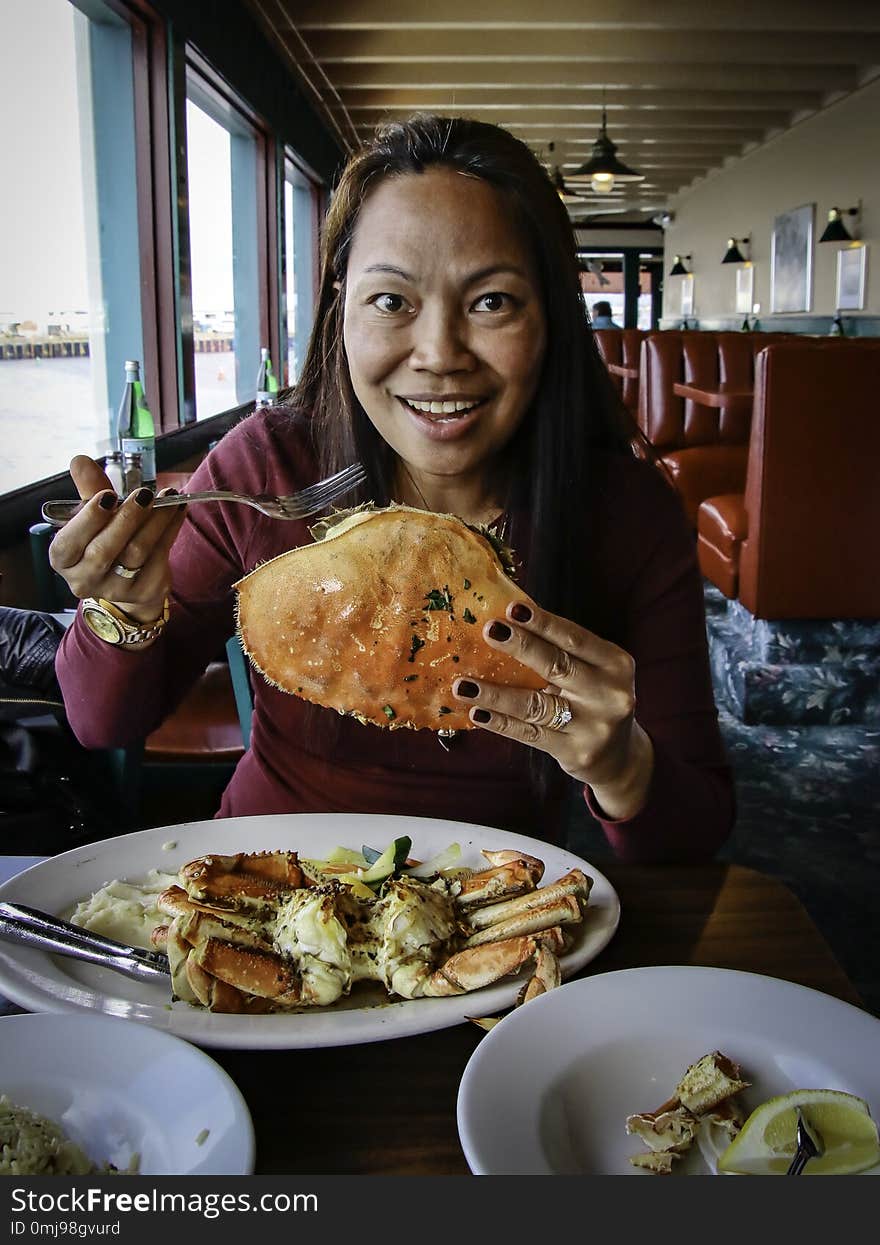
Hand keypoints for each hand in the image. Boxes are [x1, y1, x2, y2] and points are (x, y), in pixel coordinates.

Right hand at [47, 455, 185, 622]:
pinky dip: (171, 529)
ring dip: (156, 520)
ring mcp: (116, 590)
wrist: (129, 577)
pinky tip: (177, 511)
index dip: (89, 519)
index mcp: (63, 559)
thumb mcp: (94, 515)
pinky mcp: (145, 591)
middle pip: (104, 550)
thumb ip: (89, 490)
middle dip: (127, 518)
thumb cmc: (105, 538)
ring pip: (136, 552)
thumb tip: (80, 461)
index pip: (68, 543)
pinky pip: (160, 557)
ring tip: (168, 497)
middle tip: (144, 494)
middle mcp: (84, 579)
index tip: (109, 495)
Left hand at [451, 600, 653, 819]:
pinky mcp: (574, 753)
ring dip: (495, 694)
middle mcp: (610, 695)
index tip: (513, 609)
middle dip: (521, 646)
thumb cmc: (595, 699)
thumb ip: (562, 651)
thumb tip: (508, 620)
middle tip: (489, 631)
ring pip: (535, 705)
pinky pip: (529, 734)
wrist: (618, 756)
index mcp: (616, 664)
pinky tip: (477, 712)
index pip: (575, 639)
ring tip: (462, 684)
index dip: (544, 623)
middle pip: (557, 666)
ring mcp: (593, 727)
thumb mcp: (594, 671)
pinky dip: (500, 723)